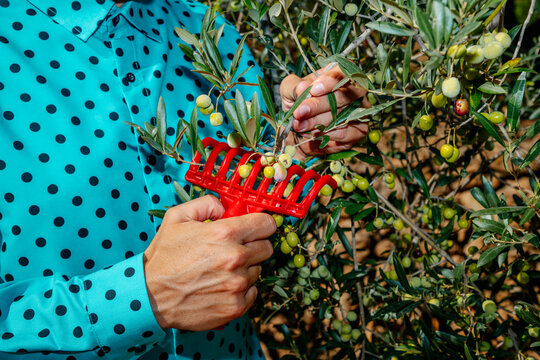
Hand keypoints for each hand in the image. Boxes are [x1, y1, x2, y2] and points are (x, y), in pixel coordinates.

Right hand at [143, 195, 275, 330]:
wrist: (150, 296)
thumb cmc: (164, 257)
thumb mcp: (177, 217)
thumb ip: (206, 203)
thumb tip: (225, 207)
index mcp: (225, 233)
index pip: (266, 224)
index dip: (261, 224)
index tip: (255, 228)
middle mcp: (236, 258)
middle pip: (267, 248)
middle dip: (254, 245)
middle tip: (235, 249)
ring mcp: (237, 284)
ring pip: (258, 270)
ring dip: (246, 268)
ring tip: (222, 270)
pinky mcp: (236, 306)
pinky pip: (253, 292)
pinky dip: (242, 289)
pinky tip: (222, 286)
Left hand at [280, 64, 370, 156]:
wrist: (300, 129)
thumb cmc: (298, 104)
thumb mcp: (289, 91)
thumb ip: (293, 86)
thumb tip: (303, 87)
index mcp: (338, 74)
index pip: (342, 73)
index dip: (329, 81)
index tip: (313, 90)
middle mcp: (354, 90)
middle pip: (343, 95)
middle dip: (318, 105)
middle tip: (299, 113)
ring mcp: (360, 110)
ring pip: (343, 115)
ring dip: (318, 122)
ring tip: (299, 125)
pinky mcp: (359, 130)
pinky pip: (346, 132)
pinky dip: (327, 134)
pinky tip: (312, 134)